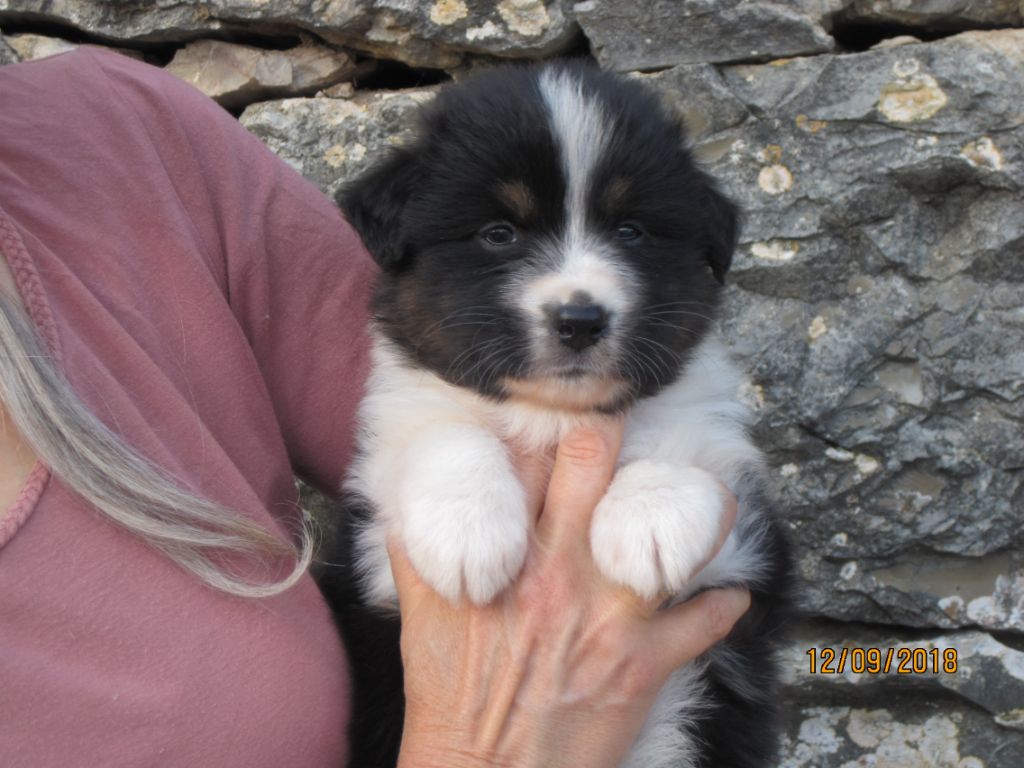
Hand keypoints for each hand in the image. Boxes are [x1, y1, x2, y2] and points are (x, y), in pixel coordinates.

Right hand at [390, 419, 748, 767]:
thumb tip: (407, 506)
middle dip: (608, 433)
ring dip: (700, 509)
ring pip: (670, 533)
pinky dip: (722, 605)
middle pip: (596, 465)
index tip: (553, 403)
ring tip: (717, 493)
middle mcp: (562, 569)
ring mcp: (610, 614)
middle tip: (621, 422)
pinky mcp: (644, 662)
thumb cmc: (451, 696)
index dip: (540, 419)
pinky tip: (730, 593)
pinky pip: (704, 621)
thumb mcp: (420, 616)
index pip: (526, 457)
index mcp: (508, 551)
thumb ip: (417, 552)